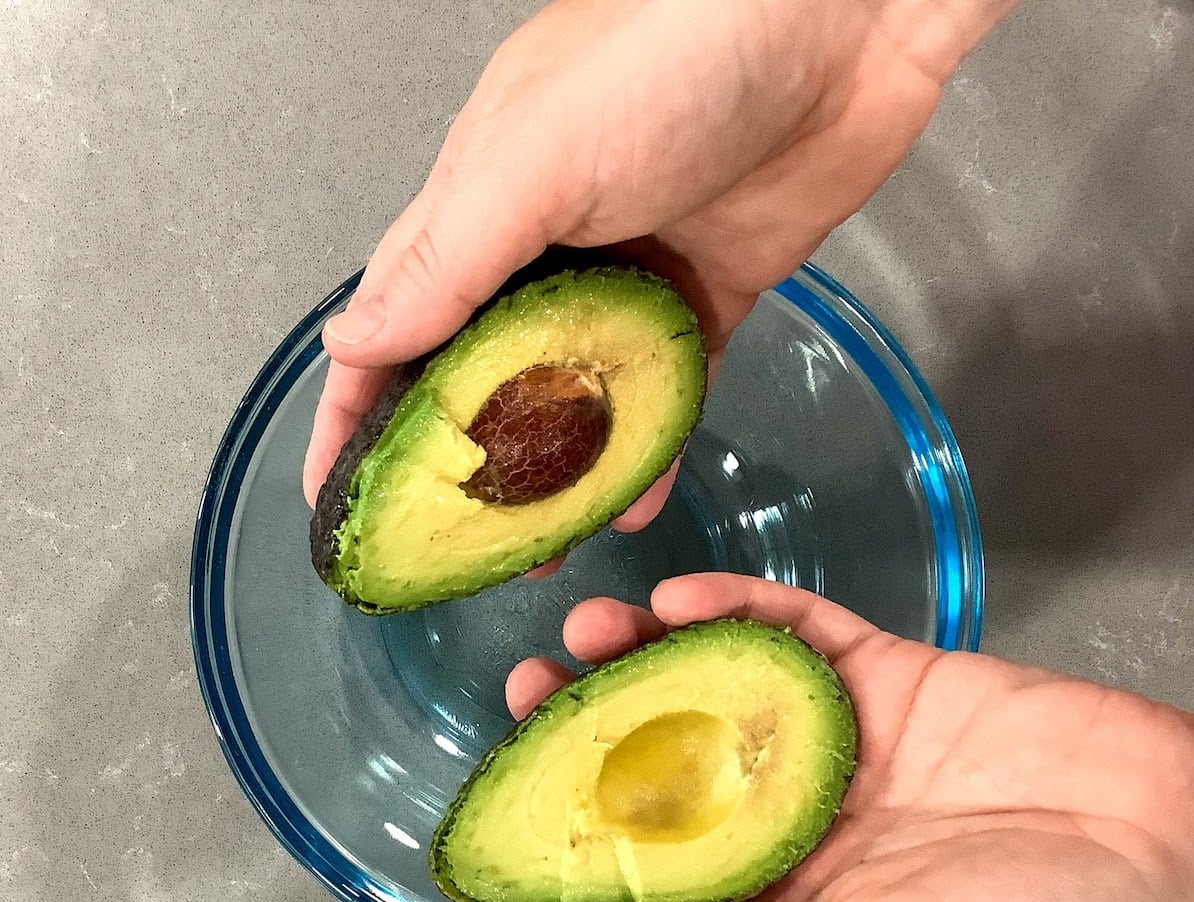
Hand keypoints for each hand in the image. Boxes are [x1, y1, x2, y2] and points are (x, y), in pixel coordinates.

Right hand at [303, 0, 1016, 516]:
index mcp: (482, 208)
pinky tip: (638, 503)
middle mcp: (546, 251)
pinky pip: (668, 394)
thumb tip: (351, 344)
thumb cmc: (675, 51)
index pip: (396, 326)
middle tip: (453, 545)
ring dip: (555, 474)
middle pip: (484, 378)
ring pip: (575, 400)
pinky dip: (651, 448)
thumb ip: (448, 261)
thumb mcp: (535, 160)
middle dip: (461, 464)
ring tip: (541, 545)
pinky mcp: (707, 302)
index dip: (358, 413)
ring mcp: (629, 281)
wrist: (843, 21)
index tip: (337, 496)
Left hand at [506, 573, 1193, 901]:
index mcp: (792, 899)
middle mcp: (803, 813)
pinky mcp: (891, 672)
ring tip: (592, 631)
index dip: (590, 818)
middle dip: (600, 721)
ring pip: (724, 682)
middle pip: (676, 757)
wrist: (1184, 861)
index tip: (525, 780)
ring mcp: (843, 735)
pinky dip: (742, 606)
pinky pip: (802, 627)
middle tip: (534, 687)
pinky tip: (685, 597)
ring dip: (652, 652)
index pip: (665, 854)